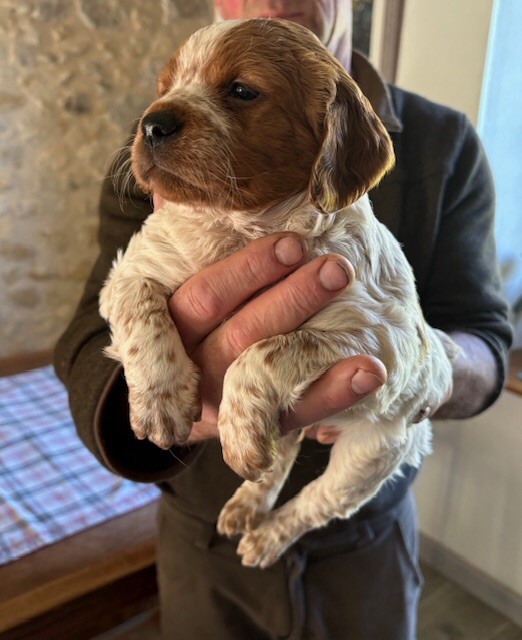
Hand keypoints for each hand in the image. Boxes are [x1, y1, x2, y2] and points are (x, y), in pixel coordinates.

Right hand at [165, 231, 385, 443]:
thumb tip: (166, 187)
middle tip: (337, 267)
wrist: (182, 402)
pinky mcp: (258, 424)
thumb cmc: (192, 325)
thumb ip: (178, 246)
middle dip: (292, 298)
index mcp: (172, 329)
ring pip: (268, 370)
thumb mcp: (173, 290)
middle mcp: (195, 368)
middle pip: (241, 333)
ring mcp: (225, 402)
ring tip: (358, 315)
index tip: (292, 244)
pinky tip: (371, 369)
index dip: (246, 271)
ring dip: (316, 339)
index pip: (203, 298)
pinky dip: (335, 391)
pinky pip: (297, 411)